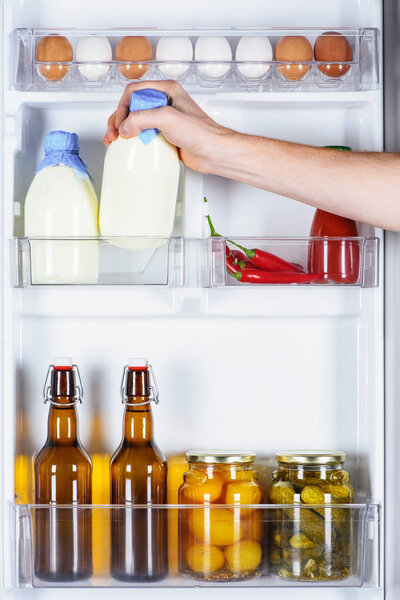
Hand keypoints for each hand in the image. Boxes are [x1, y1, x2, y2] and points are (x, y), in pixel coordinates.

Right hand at [103, 80, 230, 172]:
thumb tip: (125, 127)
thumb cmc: (201, 133)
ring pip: (135, 120)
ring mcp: (164, 119)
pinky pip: (143, 134)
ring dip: (122, 129)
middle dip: (118, 119)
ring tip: (114, 140)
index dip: (123, 107)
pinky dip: (132, 139)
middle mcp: (165, 102)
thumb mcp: (167, 118)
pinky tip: (128, 145)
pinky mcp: (165, 134)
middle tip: (112, 133)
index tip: (120, 123)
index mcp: (167, 90)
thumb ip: (142, 118)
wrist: (214, 153)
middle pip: (131, 106)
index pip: (134, 92)